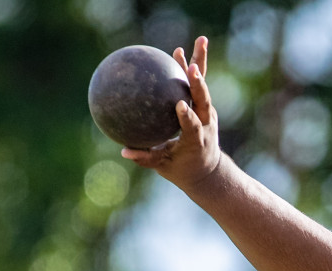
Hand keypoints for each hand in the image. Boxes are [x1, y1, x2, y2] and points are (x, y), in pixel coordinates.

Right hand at [120, 37, 222, 190]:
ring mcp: (207, 113)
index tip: (181, 106)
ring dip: (200, 63)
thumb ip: (146, 158)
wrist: (206, 169)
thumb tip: (124, 151)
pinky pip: (197, 83)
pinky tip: (180, 50)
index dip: (188, 117)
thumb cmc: (181, 168)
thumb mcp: (163, 167)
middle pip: (204, 101)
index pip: (193, 127)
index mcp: (196, 141)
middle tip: (193, 68)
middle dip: (199, 85)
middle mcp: (206, 123)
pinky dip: (192, 66)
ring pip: (203, 86)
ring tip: (200, 41)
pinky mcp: (204, 105)